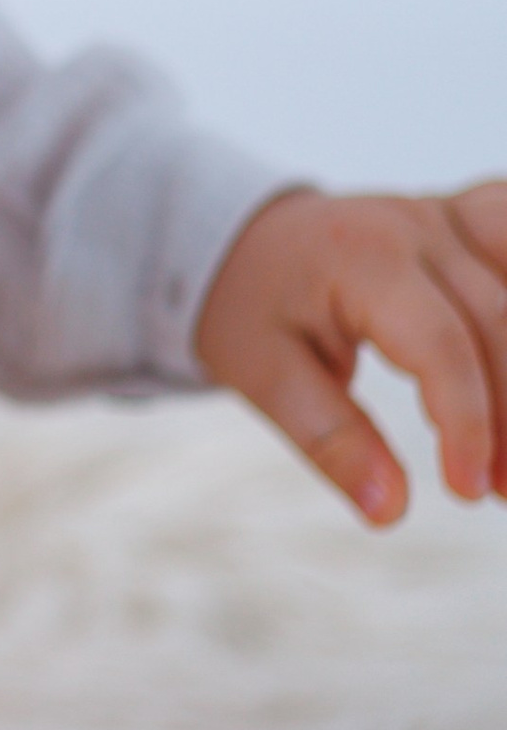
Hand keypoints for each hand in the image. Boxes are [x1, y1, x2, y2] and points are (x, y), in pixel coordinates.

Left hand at [194, 183, 506, 524]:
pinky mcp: (468, 221)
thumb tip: (389, 511)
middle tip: (504, 494)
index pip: (440, 344)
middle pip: (497, 323)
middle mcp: (418, 228)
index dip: (467, 421)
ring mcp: (450, 219)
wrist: (248, 236)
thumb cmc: (252, 304)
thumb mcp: (263, 373)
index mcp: (364, 258)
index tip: (468, 491)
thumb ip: (328, 438)